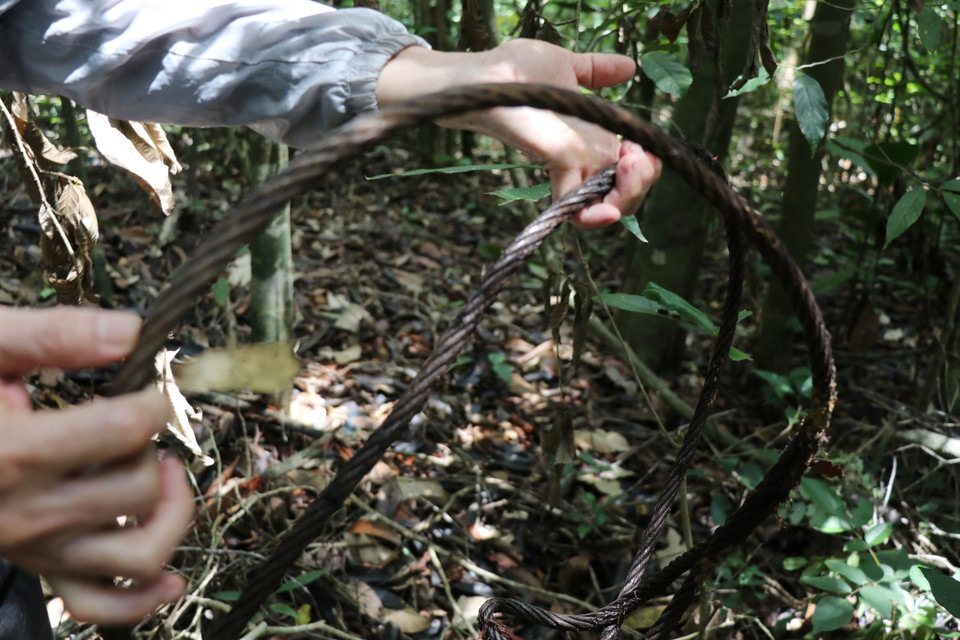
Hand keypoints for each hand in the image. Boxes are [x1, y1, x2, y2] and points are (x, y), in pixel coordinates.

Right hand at [0, 306, 192, 624]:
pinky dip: (143, 596)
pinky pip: (100, 604)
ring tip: (161, 474)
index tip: (153, 385)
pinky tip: (168, 575)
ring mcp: (36, 549)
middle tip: (137, 424)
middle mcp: (30, 512)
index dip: (155, 399)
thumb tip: (126, 332)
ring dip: (172, 513)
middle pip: (140, 487)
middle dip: (154, 446)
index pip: (125, 429)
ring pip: (139, 554)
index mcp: (16, 454)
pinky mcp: (37, 568)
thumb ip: (49, 337)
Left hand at [377, 39, 661, 228]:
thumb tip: (630, 67)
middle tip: (638, 162)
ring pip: (601, 206)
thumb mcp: (561, 64)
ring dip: (624, 198)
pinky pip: (574, 192)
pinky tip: (603, 206)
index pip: (624, 174)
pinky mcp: (544, 153)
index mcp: (585, 140)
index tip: (642, 151)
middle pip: (620, 197)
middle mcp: (574, 159)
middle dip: (640, 186)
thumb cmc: (508, 70)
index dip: (643, 171)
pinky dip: (590, 207)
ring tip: (628, 171)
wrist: (468, 74)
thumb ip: (594, 70)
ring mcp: (559, 161)